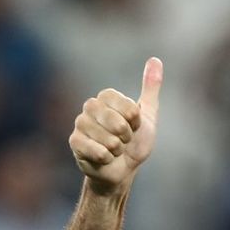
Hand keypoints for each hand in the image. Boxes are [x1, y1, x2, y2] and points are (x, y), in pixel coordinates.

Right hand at [69, 57, 162, 194]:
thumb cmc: (135, 143)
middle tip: (123, 140)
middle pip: (117, 122)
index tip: (134, 126)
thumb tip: (155, 59)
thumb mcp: (148, 115)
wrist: (122, 170)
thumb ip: (151, 88)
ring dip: (117, 149)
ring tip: (113, 149)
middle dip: (127, 137)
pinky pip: (97, 150)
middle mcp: (90, 106)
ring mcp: (80, 124)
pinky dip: (107, 158)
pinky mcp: (74, 142)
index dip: (136, 122)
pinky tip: (104, 158)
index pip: (129, 107)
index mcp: (107, 97)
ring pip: (109, 139)